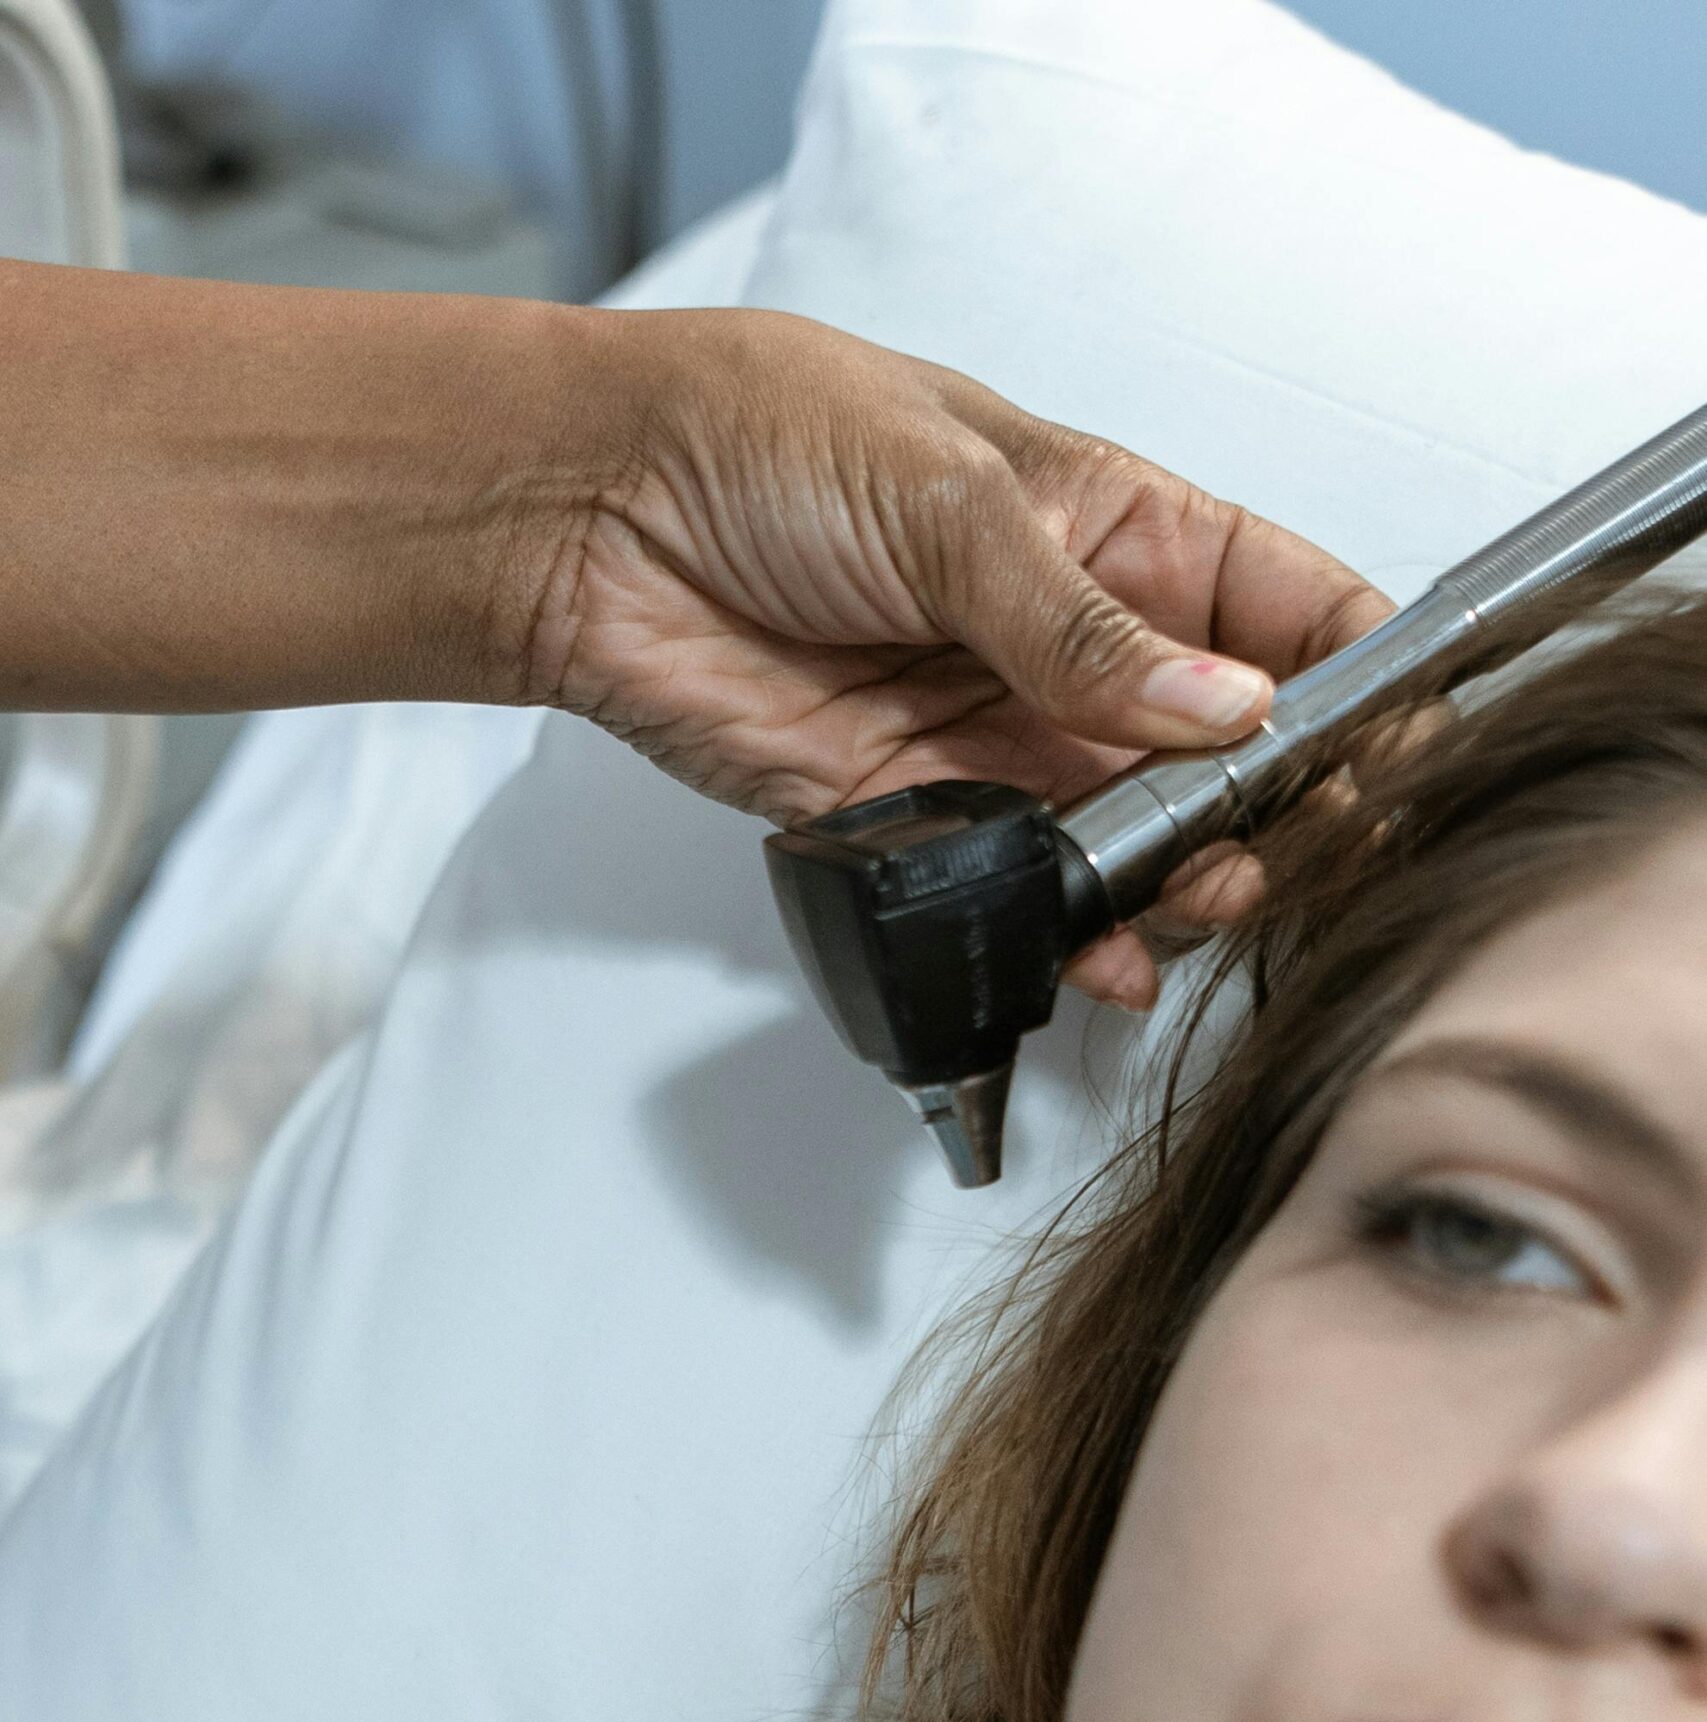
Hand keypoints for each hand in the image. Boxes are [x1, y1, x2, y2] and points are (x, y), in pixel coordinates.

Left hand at [520, 308, 1394, 1009]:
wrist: (595, 523)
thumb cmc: (761, 440)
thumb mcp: (947, 500)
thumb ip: (1083, 624)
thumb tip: (1220, 706)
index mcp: (1122, 529)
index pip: (1295, 610)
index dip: (1360, 681)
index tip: (1394, 749)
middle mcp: (1084, 647)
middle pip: (1239, 755)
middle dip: (1282, 813)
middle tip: (1280, 849)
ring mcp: (1014, 739)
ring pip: (1152, 844)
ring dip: (1192, 888)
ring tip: (1196, 900)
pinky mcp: (934, 819)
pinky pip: (1039, 897)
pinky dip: (1085, 940)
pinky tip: (1109, 955)